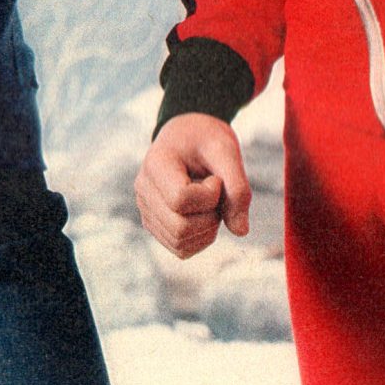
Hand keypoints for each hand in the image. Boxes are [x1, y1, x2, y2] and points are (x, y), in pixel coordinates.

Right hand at [134, 113, 250, 258]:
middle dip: (210, 216)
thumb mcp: (226, 150)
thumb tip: (241, 232)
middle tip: (218, 193)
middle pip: (180, 228)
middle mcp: (143, 190)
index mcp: (155, 164)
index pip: (180, 199)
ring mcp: (146, 210)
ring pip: (180, 243)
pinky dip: (201, 238)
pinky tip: (205, 213)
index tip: (216, 177)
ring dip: (207, 228)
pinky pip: (181, 249)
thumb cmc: (206, 138)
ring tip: (210, 201)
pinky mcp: (155, 225)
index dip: (209, 195)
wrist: (188, 135)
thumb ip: (237, 187)